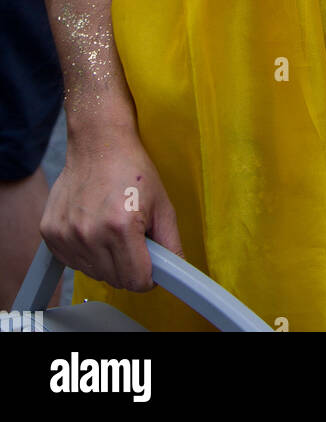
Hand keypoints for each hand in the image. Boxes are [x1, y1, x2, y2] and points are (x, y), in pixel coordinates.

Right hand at [40, 129, 183, 291]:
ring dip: (107, 260)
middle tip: (132, 238)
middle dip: (129, 266)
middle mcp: (91, 234)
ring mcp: (67, 234)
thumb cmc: (131, 169)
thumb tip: (176, 271)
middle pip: (116, 280)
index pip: (136, 280)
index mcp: (121, 226)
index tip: (150, 265)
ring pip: (94, 273)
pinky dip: (87, 253)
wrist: (98, 144)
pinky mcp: (51, 233)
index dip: (148, 276)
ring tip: (112, 228)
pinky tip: (94, 227)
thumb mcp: (162, 204)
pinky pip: (73, 262)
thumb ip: (171, 243)